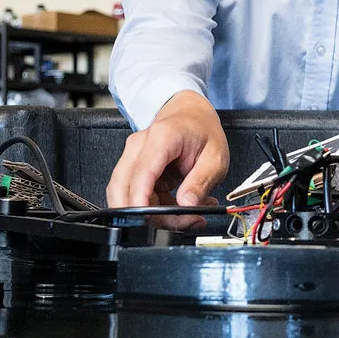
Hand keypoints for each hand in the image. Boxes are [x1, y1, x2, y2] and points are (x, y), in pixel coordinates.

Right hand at [106, 90, 229, 227]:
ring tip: (184, 216)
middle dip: (147, 215)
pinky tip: (176, 208)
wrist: (192, 114)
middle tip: (180, 223)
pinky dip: (154, 209)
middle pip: (123, 188)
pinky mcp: (134, 170)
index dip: (141, 201)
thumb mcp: (215, 158)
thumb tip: (187, 206)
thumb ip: (200, 182)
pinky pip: (136, 196)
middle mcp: (139, 146)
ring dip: (152, 214)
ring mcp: (132, 157)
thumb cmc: (202, 130)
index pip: (142, 174)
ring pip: (126, 196)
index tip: (151, 221)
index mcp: (162, 138)